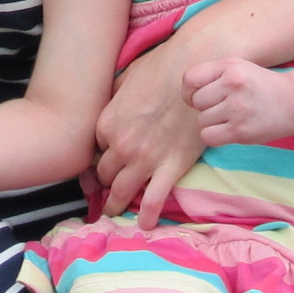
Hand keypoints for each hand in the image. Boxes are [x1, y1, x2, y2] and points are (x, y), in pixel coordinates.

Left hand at [95, 45, 204, 228]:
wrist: (196, 70)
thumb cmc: (164, 67)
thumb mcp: (129, 76)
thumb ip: (116, 94)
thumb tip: (113, 97)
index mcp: (108, 123)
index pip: (97, 148)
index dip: (104, 153)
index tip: (108, 158)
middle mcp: (121, 145)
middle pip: (105, 173)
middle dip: (106, 180)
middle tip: (109, 187)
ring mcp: (145, 159)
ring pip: (122, 192)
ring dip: (116, 205)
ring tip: (114, 213)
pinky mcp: (170, 167)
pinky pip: (154, 200)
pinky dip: (147, 216)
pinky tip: (145, 225)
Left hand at [182, 56, 293, 145]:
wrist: (293, 102)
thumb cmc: (259, 86)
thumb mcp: (237, 68)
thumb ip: (210, 74)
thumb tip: (185, 95)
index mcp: (229, 67)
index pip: (190, 79)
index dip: (190, 90)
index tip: (200, 95)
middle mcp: (233, 85)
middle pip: (197, 101)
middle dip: (206, 106)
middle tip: (224, 106)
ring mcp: (237, 108)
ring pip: (202, 120)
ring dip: (213, 122)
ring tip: (232, 116)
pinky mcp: (240, 131)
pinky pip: (208, 136)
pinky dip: (215, 136)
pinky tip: (229, 129)